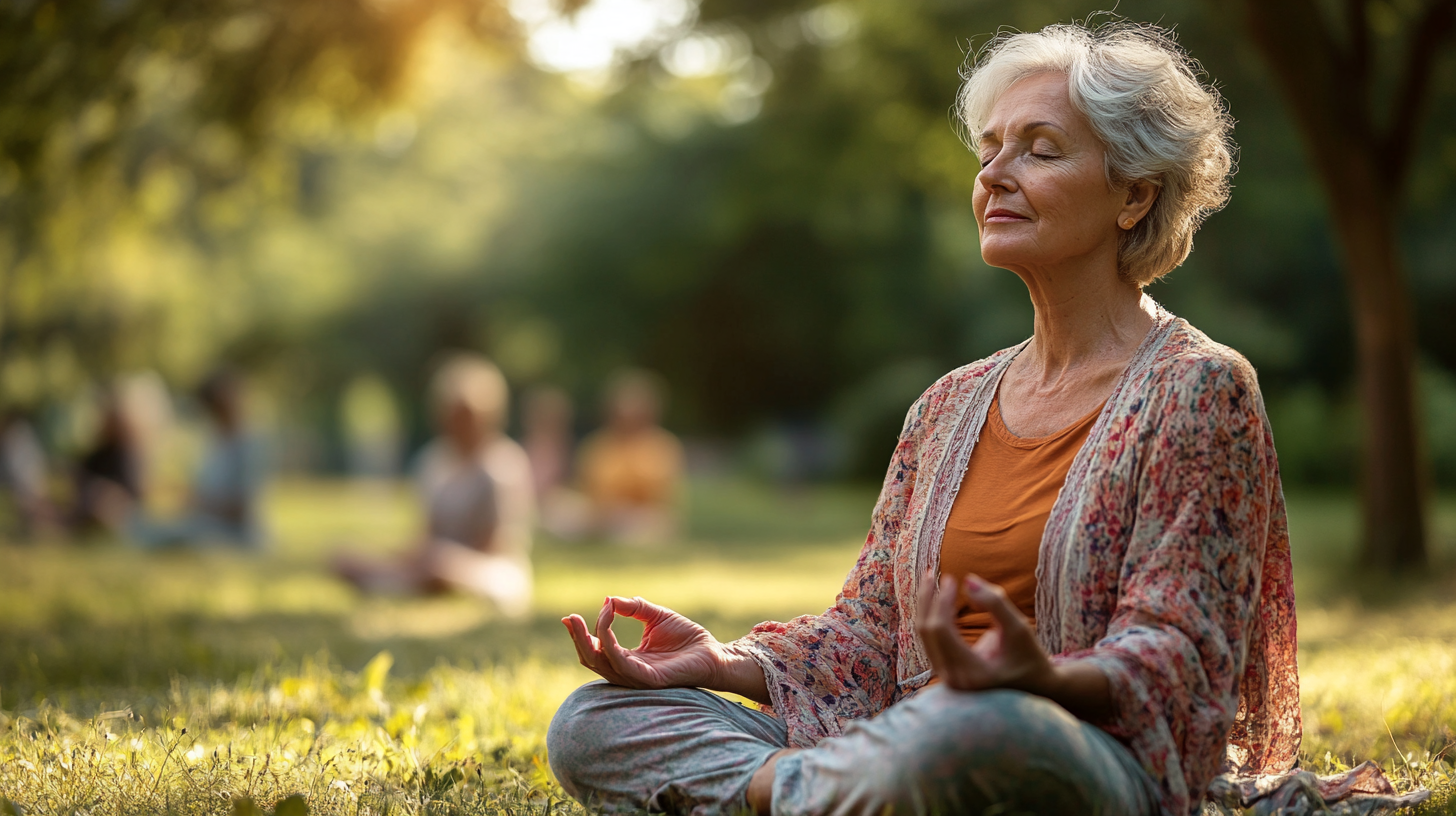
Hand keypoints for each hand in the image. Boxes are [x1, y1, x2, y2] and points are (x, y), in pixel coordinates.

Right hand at [562, 596, 766, 699]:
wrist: (715, 652)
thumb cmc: (687, 638)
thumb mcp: (655, 616)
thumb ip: (633, 608)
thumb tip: (609, 599)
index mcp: (628, 659)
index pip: (596, 651)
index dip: (581, 636)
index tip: (571, 616)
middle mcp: (628, 671)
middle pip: (591, 660)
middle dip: (578, 639)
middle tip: (570, 618)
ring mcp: (636, 677)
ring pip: (601, 663)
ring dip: (589, 639)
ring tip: (585, 617)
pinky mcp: (648, 679)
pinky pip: (621, 663)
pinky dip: (609, 642)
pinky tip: (607, 622)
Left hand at [915, 571, 1053, 693]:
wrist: (1035, 686)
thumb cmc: (1030, 657)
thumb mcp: (1019, 629)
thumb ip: (995, 604)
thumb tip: (968, 580)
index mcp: (972, 673)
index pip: (942, 630)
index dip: (943, 601)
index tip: (952, 578)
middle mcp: (955, 679)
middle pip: (928, 632)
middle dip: (928, 599)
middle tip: (934, 573)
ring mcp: (948, 677)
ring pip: (924, 635)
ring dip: (926, 606)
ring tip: (931, 580)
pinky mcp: (946, 671)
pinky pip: (931, 639)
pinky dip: (931, 616)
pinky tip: (936, 598)